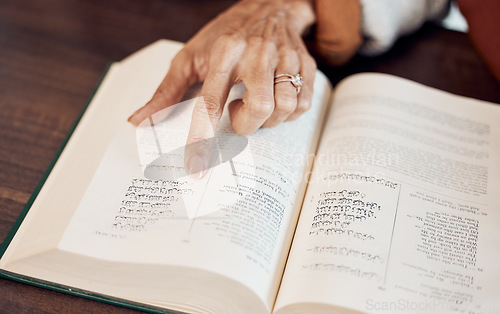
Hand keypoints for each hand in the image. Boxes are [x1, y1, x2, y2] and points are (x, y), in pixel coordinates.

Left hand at [128, 0, 315, 175]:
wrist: (268, 6)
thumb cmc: (225, 35)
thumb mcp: (190, 55)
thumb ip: (167, 90)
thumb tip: (139, 120)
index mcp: (224, 52)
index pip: (210, 103)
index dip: (202, 139)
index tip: (196, 167)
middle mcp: (257, 53)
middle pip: (259, 107)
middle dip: (247, 125)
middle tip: (238, 116)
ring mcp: (284, 57)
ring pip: (285, 107)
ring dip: (269, 120)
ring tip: (256, 106)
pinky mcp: (305, 63)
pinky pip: (304, 102)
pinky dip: (290, 113)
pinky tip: (276, 102)